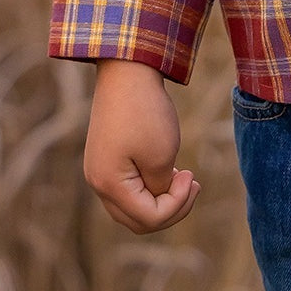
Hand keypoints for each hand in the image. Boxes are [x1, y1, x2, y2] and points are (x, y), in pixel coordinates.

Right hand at [83, 60, 201, 231]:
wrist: (127, 70)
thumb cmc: (146, 112)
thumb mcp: (162, 155)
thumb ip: (161, 188)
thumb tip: (159, 199)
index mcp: (109, 185)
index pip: (148, 218)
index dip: (177, 204)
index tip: (192, 175)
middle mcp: (97, 183)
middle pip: (137, 219)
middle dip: (170, 208)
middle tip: (193, 184)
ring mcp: (98, 170)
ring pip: (131, 206)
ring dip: (160, 198)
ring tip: (183, 178)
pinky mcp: (104, 157)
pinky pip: (128, 187)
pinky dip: (149, 186)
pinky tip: (168, 169)